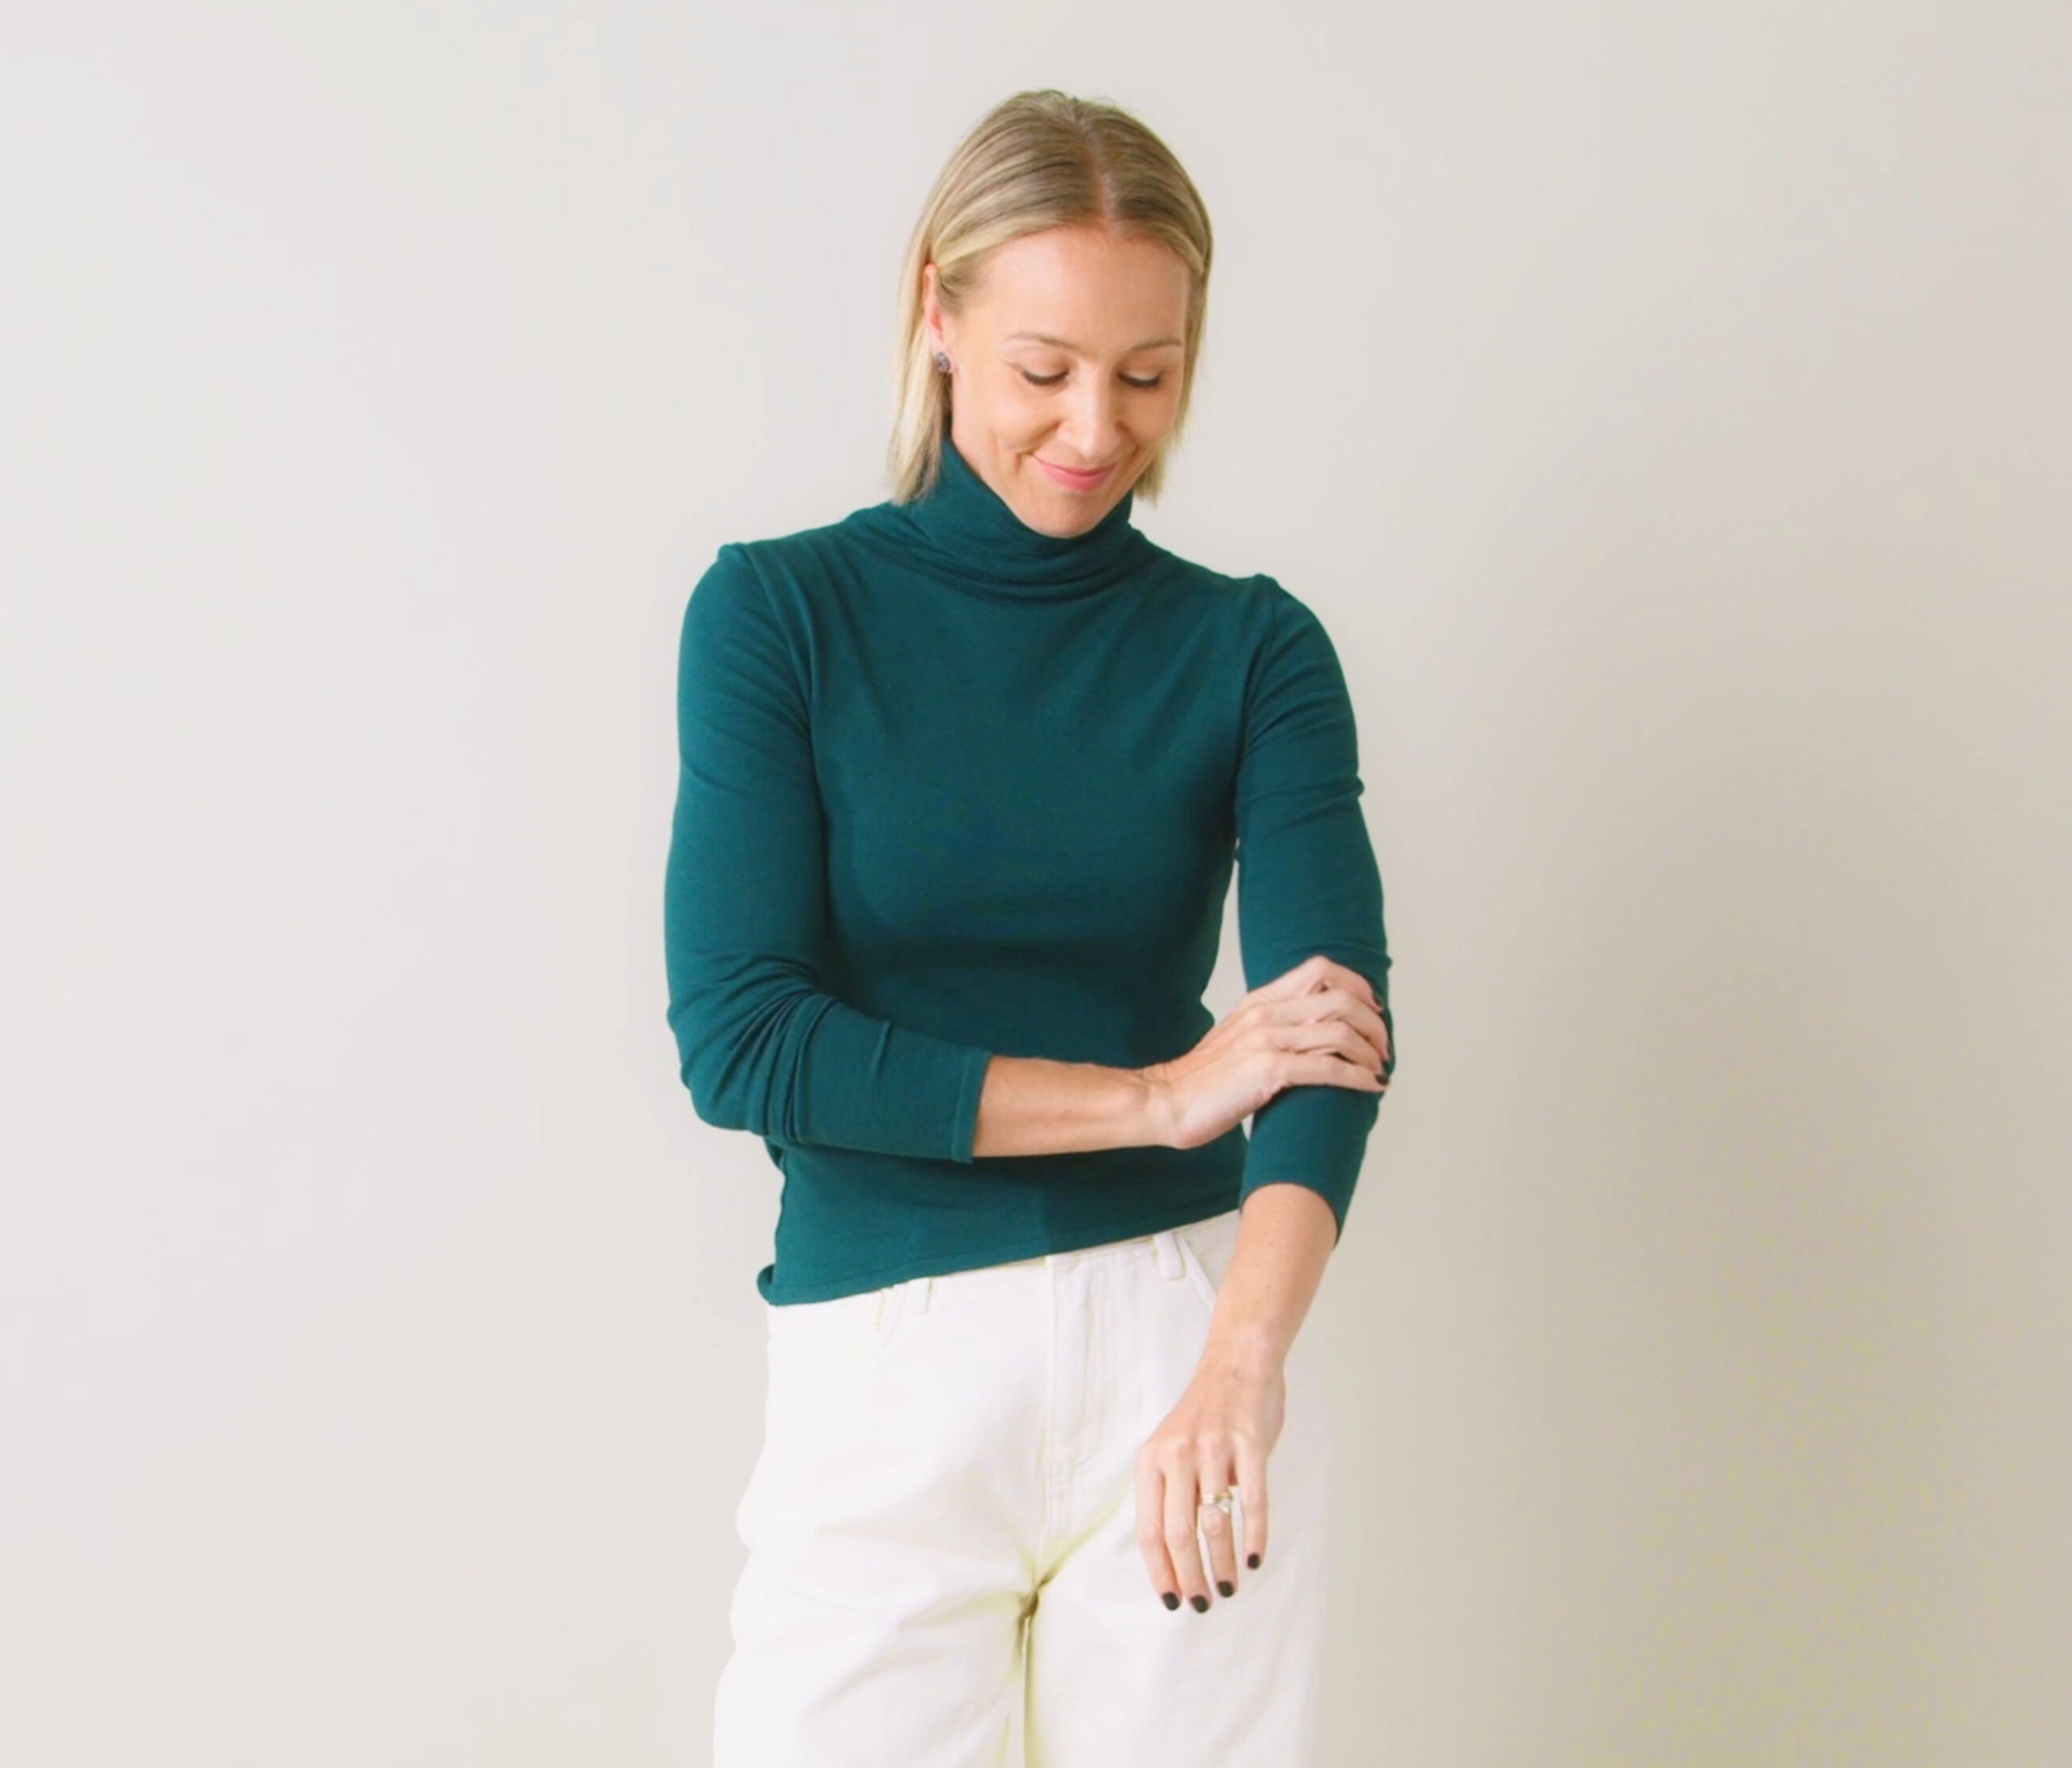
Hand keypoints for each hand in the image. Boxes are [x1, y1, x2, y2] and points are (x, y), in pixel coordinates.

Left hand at [1135, 1352, 1283, 1609]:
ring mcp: (1215, 1448)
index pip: (1150, 1529)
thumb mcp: (1171, 1449)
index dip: (1160, 1570)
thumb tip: (1171, 1557)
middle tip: (1202, 1604)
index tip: (1171, 1601)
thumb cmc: (1204, 1418)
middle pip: (1178, 1533)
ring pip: (1215, 1522)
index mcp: (1152, 1459)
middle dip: (1190, 1577)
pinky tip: (1255, 1559)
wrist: (1237, 1364)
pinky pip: (1253, 1501)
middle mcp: (1178, 1454)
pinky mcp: (1250, 1444)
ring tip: (1230, 1588)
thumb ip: (1168, 1492)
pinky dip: (1254, 1536)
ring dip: (1222, 1564)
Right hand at [1141, 954, 1390, 1151]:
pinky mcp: (1268, 1071)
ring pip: (1340, 1030)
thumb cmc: (1203, 1080)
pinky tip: (1371, 1087)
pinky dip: (1358, 1077)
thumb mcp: (1238, 1039)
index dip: (1357, 985)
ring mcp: (1266, 1040)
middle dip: (1373, 1023)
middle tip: (1384, 1047)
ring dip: (1370, 1051)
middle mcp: (1265, 1013)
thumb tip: (1312, 1035)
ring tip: (1379, 1069)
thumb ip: (1270, 1028)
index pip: (1320, 969)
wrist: (1165, 1101)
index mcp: (1259, 1001)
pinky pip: (1328, 1067)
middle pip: (1340, 998)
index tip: (1374, 1011)